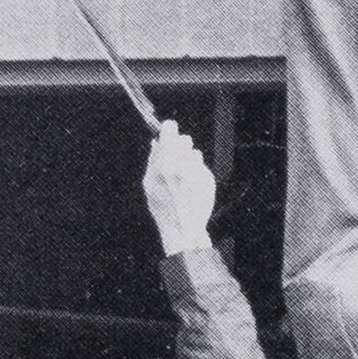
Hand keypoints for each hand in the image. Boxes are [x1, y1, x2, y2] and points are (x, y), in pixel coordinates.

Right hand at [143, 120, 215, 255]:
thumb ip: (152, 160)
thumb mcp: (149, 184)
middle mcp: (183, 166)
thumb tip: (156, 141)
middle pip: (184, 140)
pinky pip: (202, 168)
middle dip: (180, 146)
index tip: (170, 129)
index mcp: (164, 165)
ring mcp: (197, 173)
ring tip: (183, 177)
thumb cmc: (162, 208)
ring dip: (189, 160)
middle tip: (176, 156)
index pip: (170, 131)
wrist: (182, 230)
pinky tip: (191, 187)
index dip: (169, 129)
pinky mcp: (208, 180)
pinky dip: (197, 173)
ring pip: (195, 154)